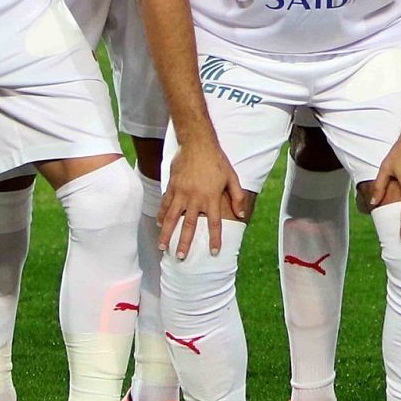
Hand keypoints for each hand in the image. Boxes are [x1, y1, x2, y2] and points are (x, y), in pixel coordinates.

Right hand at [160, 138, 249, 257]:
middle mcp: (195, 198)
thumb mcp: (232, 177)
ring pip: (172, 218)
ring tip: (162, 247)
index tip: (214, 252)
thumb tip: (241, 214)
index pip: (214, 224)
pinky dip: (162, 215)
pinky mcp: (172, 187)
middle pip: (189, 225)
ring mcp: (181, 193)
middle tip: (180, 257)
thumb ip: (237, 196)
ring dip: (167, 233)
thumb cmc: (217, 160)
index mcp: (211, 198)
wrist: (197, 143)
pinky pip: (165, 204)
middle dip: (184, 243)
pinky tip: (159, 224)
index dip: (215, 239)